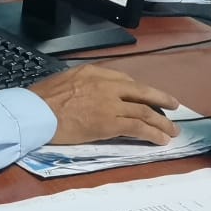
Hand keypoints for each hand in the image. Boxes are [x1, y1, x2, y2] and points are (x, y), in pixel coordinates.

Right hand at [28, 64, 180, 144]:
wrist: (37, 112)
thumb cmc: (42, 99)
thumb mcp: (64, 80)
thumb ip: (82, 84)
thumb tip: (88, 94)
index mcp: (94, 72)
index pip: (124, 80)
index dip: (139, 91)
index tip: (146, 97)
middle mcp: (106, 85)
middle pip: (141, 92)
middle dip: (160, 99)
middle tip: (173, 106)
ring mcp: (110, 104)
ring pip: (144, 111)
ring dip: (161, 121)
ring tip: (172, 130)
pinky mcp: (110, 123)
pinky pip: (137, 127)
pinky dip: (152, 133)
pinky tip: (160, 139)